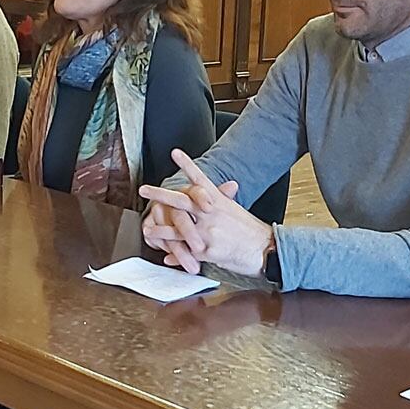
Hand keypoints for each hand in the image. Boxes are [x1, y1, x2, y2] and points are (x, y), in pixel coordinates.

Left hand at [138, 149, 271, 277]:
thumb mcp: (236, 210)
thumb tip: (227, 187)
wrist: (265, 250)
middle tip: (144, 189)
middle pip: (181, 200)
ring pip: (176, 228)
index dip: (187, 165)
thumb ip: (224, 200)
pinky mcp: (206, 250)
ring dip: (159, 229)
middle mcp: (211, 214)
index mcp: (218, 201)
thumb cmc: (251, 231)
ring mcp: (207, 232)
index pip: (200, 179)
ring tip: (147, 228)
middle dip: (160, 194)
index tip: (174, 152)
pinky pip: (185, 252)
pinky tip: (165, 256)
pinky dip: (175, 255)